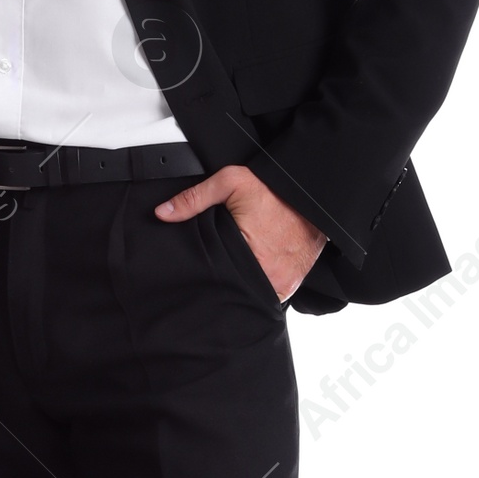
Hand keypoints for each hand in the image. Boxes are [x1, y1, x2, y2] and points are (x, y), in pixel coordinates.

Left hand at [156, 164, 326, 303]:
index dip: (204, 276)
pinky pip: (268, 294)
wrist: (315, 195)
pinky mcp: (291, 285)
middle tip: (213, 270)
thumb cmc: (276, 190)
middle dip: (221, 282)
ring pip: (251, 295)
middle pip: (233, 289)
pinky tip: (249, 274)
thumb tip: (162, 213)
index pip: (216, 278)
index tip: (195, 273)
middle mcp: (269, 277)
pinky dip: (258, 286)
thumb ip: (194, 198)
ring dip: (241, 285)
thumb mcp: (231, 182)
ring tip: (231, 273)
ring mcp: (283, 285)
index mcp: (250, 256)